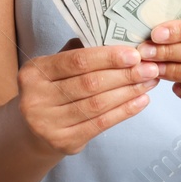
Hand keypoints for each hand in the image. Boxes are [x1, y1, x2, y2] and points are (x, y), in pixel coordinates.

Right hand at [15, 38, 159, 156]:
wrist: (31, 131)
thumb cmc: (51, 90)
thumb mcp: (53, 68)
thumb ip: (78, 52)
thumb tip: (117, 39)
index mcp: (34, 72)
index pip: (76, 61)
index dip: (108, 57)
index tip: (134, 54)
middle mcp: (36, 99)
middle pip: (90, 84)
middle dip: (124, 75)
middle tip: (150, 68)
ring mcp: (48, 124)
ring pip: (98, 104)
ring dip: (129, 92)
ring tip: (149, 82)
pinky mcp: (63, 142)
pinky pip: (100, 124)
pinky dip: (124, 111)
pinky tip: (141, 101)